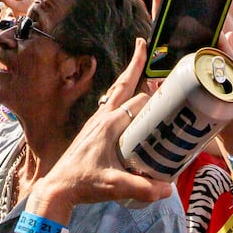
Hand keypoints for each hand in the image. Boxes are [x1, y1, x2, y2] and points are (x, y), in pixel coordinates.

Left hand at [31, 38, 171, 216]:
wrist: (58, 187)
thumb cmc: (84, 183)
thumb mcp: (115, 186)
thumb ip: (142, 188)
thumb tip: (167, 189)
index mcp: (111, 124)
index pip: (140, 102)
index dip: (157, 98)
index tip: (174, 92)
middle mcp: (103, 117)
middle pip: (124, 84)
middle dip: (136, 65)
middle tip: (143, 44)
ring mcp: (96, 121)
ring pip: (115, 91)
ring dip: (128, 75)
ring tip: (137, 58)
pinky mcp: (93, 129)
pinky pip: (110, 103)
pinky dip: (121, 92)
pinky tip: (126, 97)